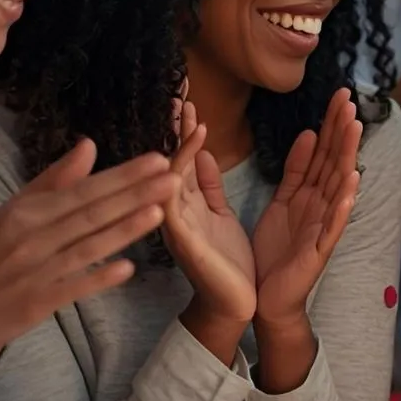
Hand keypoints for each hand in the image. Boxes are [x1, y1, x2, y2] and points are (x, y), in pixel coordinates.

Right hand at [0, 140, 175, 362]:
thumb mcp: (7, 215)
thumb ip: (50, 182)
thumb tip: (88, 145)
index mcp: (22, 213)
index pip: (82, 190)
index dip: (121, 176)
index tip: (156, 160)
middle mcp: (29, 239)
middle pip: (90, 213)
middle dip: (134, 195)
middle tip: (173, 177)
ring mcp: (34, 272)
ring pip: (87, 247)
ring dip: (124, 230)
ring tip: (159, 212)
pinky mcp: (36, 304)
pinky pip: (73, 287)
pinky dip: (99, 277)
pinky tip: (128, 268)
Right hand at [162, 97, 256, 321]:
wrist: (232, 304)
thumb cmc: (225, 260)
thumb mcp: (218, 213)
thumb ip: (207, 185)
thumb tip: (199, 151)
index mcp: (186, 204)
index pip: (181, 158)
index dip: (183, 129)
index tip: (186, 98)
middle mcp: (174, 212)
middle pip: (169, 162)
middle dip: (174, 129)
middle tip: (178, 95)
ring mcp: (175, 227)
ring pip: (168, 181)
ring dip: (179, 150)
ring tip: (190, 121)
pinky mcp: (183, 244)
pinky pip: (173, 211)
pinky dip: (176, 186)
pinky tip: (176, 165)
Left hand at [252, 89, 361, 327]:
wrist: (265, 298)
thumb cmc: (273, 253)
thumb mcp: (280, 203)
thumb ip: (294, 171)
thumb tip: (307, 134)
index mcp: (308, 194)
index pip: (323, 152)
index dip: (331, 123)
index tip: (340, 94)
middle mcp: (320, 206)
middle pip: (333, 161)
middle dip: (342, 130)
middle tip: (350, 98)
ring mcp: (322, 228)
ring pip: (337, 187)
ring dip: (347, 157)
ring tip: (355, 129)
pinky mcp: (318, 252)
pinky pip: (332, 227)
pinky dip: (341, 208)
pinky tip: (350, 187)